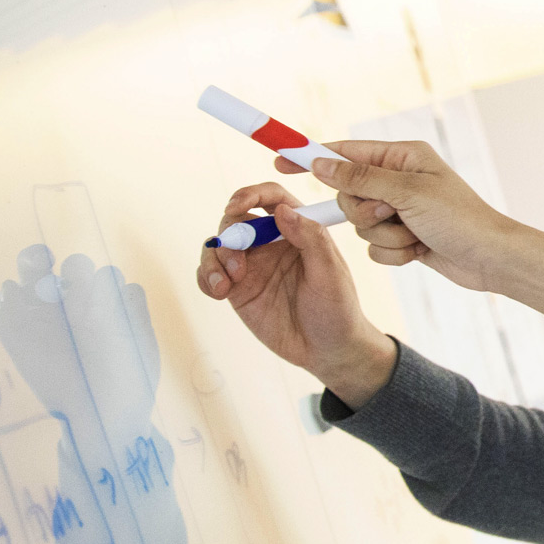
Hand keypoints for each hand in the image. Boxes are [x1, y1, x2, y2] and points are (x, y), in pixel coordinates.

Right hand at [197, 181, 393, 406]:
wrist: (327, 350)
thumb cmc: (337, 309)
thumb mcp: (331, 272)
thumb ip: (311, 238)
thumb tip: (283, 210)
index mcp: (298, 230)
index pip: (271, 198)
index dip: (251, 194)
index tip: (237, 205)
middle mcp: (272, 243)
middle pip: (237, 219)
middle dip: (229, 233)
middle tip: (238, 262)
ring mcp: (252, 266)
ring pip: (218, 245)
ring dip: (215, 257)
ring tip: (227, 282)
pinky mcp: (237, 290)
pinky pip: (210, 273)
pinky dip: (206, 277)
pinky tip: (218, 290)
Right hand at [298, 140, 543, 331]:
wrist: (490, 259)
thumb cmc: (460, 219)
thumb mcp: (408, 192)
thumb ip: (361, 177)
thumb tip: (321, 162)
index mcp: (403, 156)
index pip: (346, 152)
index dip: (312, 156)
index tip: (279, 160)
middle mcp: (399, 180)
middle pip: (347, 193)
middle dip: (364, 211)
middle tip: (391, 213)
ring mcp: (400, 209)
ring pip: (359, 224)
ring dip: (384, 236)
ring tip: (415, 235)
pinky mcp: (402, 236)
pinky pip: (374, 246)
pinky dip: (394, 253)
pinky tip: (419, 252)